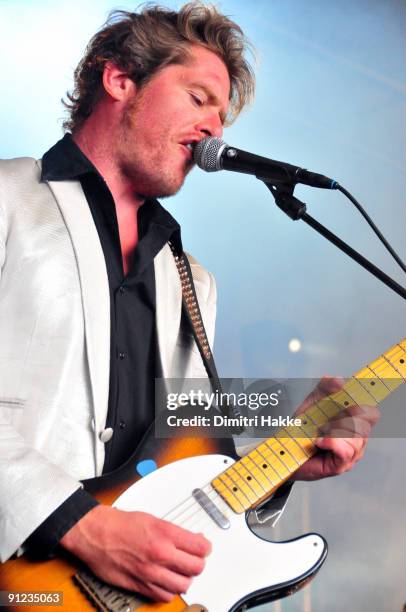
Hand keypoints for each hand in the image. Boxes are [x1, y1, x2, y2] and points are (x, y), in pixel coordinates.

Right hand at [60, 506, 210, 601]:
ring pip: (183, 585)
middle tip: (194, 559)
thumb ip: (174, 532)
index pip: (201, 547)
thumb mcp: (153, 519)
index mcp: (165, 533)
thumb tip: (191, 540)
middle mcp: (160, 554)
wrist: (96, 533)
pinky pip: (164, 596)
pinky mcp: (139, 585)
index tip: (203, 547)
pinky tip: (166, 582)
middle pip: (196, 568)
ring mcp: (150, 572)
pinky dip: (169, 591)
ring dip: (185, 579)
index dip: (205, 548)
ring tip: (180, 571)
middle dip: (198, 563)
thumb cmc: (120, 524)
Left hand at [292, 376, 379, 480]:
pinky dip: (332, 443)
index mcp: (353, 423)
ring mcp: (350, 455)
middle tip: (325, 421)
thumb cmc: (299, 429)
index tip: (352, 403)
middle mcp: (356, 440)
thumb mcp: (311, 403)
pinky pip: (345, 451)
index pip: (371, 414)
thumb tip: (338, 380)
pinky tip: (319, 441)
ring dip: (335, 431)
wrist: (283, 450)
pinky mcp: (340, 466)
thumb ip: (324, 388)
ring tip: (319, 432)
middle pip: (365, 426)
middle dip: (344, 419)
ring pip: (356, 439)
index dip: (365, 407)